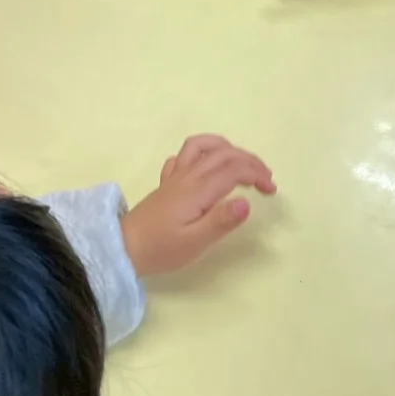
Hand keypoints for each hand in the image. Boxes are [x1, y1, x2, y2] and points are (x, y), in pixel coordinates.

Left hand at [121, 134, 275, 275]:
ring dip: (228, 149)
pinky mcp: (167, 183)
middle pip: (224, 154)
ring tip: (243, 163)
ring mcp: (176, 176)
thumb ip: (221, 222)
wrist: (123, 248)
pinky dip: (203, 152)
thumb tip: (248, 202)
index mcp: (198, 189)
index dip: (256, 174)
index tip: (271, 190)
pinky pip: (186, 155)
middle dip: (250, 161)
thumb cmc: (161, 249)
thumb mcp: (194, 243)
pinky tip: (207, 167)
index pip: (234, 169)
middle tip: (266, 180)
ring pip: (204, 146)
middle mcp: (189, 175)